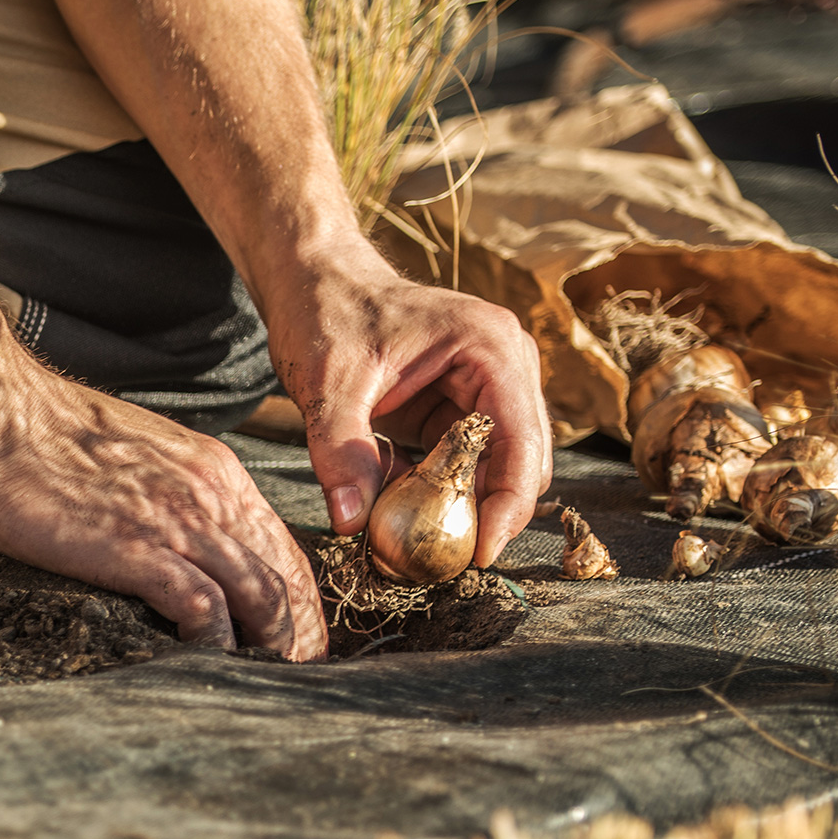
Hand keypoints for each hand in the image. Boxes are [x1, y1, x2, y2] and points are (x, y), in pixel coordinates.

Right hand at [0, 362, 329, 661]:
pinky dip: (216, 646)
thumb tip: (177, 537)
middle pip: (285, 579)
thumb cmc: (46, 435)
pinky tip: (205, 666)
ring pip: (261, 598)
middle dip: (297, 635)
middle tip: (291, 677)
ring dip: (268, 649)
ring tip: (258, 682)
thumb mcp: (137, 453)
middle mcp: (211, 495)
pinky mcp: (138, 550)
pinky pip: (204, 609)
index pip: (283, 548)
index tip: (296, 640)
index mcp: (214, 471)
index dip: (300, 603)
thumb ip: (170, 492)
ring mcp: (178, 522)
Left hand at [267, 249, 551, 566]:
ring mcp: (489, 389)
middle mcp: (505, 368)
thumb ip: (340, 450)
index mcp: (491, 348)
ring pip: (494, 470)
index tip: (479, 557)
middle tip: (436, 555)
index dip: (508, 507)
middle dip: (485, 512)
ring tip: (406, 528)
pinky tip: (391, 496)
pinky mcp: (462, 409)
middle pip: (521, 463)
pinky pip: (462, 467)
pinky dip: (435, 492)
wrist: (314, 281)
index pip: (523, 443)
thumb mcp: (327, 382)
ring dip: (458, 505)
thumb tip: (352, 522)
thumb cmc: (326, 312)